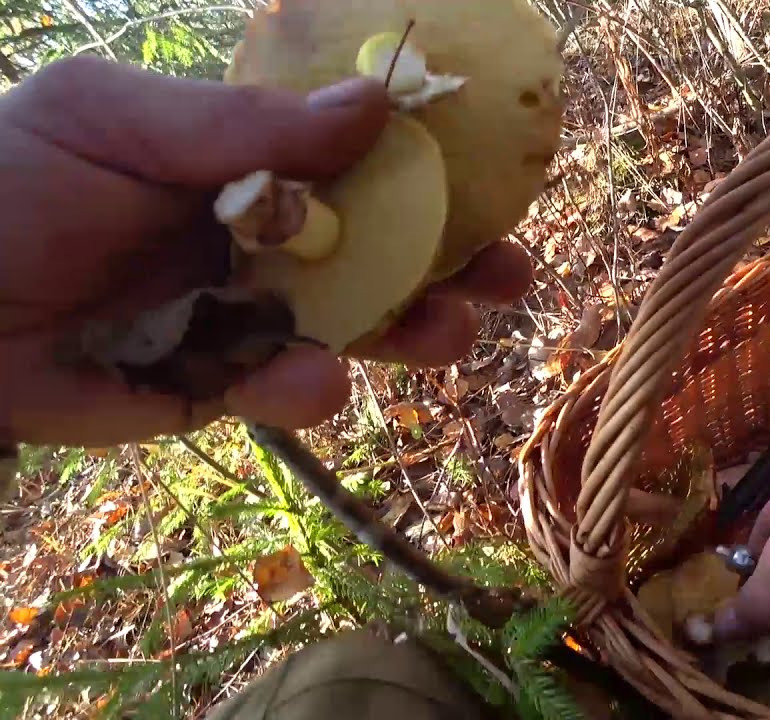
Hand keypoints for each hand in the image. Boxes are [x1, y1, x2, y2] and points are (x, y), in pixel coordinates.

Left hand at [0, 57, 531, 447]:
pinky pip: (288, 390)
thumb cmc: (12, 181)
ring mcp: (252, 314)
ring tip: (450, 332)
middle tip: (507, 276)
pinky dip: (307, 389)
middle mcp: (269, 237)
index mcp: (253, 163)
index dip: (437, 172)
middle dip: (458, 267)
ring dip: (418, 333)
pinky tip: (306, 379)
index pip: (368, 163)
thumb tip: (377, 106)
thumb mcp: (119, 125)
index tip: (498, 179)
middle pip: (391, 253)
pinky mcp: (222, 385)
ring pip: (363, 328)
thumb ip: (244, 126)